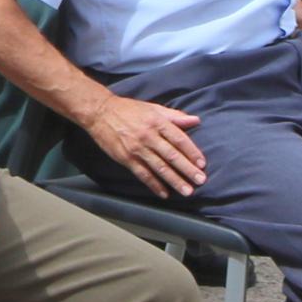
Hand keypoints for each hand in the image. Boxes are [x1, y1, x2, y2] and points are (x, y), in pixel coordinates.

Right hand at [84, 95, 205, 194]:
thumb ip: (175, 116)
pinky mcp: (126, 158)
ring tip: (187, 191)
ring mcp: (137, 149)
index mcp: (157, 122)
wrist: (100, 112)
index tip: (202, 164)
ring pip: (159, 167)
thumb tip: (195, 120)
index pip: (179, 139)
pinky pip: (143, 174)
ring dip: (174, 180)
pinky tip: (164, 193)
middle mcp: (148, 136)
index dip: (192, 152)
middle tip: (200, 180)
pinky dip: (154, 185)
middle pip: (172, 155)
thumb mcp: (153, 108)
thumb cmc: (128, 110)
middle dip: (187, 169)